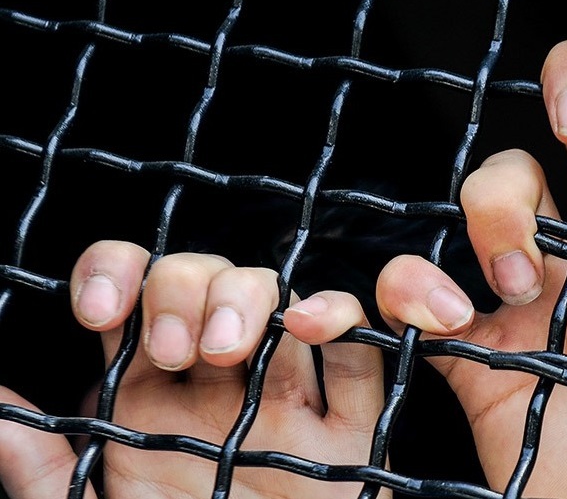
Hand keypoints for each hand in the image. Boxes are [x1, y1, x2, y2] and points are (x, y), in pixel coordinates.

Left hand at [0, 241, 388, 498]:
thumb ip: (39, 462)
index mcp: (145, 397)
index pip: (133, 291)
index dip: (117, 273)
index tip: (100, 312)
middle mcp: (216, 385)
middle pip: (207, 280)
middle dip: (185, 289)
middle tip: (171, 351)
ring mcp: (287, 401)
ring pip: (279, 301)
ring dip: (254, 297)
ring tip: (229, 345)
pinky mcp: (350, 430)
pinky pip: (358, 356)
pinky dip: (344, 318)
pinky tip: (312, 325)